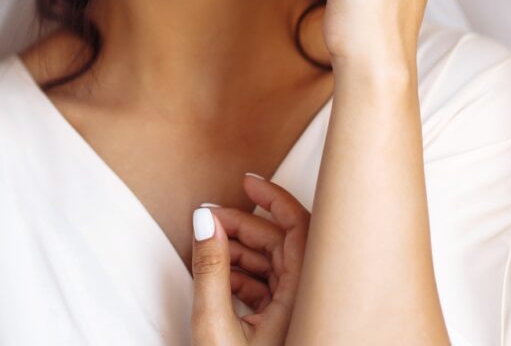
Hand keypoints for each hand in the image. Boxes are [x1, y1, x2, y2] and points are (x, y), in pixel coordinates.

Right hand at [190, 174, 309, 344]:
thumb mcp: (215, 327)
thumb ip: (210, 272)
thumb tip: (203, 222)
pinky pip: (268, 287)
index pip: (300, 229)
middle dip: (241, 226)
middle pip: (280, 244)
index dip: (273, 198)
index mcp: (303, 299)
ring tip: (207, 247)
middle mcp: (307, 304)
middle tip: (208, 219)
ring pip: (273, 264)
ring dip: (238, 251)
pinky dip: (242, 276)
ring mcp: (297, 316)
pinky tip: (219, 276)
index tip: (247, 182)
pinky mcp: (284, 329)